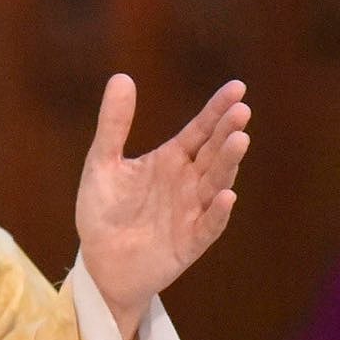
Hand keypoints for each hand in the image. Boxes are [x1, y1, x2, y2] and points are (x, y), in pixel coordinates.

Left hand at [76, 75, 250, 339]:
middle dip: (227, 132)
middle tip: (241, 110)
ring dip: (228, 164)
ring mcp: (192, 211)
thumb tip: (121, 77)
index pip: (200, 130)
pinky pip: (208, 226)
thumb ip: (113, 124)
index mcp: (171, 160)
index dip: (217, 110)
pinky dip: (218, 212)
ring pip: (216, 184)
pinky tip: (226, 196)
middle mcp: (188, 182)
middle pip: (212, 153)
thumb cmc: (103, 212)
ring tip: (239, 140)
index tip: (237, 88)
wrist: (99, 262)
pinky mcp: (190, 242)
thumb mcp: (102, 163)